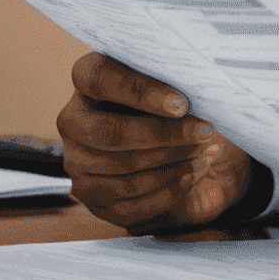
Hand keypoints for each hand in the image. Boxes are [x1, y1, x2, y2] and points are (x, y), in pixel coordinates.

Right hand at [57, 53, 255, 231]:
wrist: (150, 130)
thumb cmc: (160, 93)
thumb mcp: (160, 76)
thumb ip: (169, 76)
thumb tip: (201, 89)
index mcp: (84, 79)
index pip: (100, 79)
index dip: (140, 92)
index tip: (182, 104)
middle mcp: (71, 122)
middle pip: (111, 133)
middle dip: (165, 135)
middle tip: (205, 131)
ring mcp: (76, 163)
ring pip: (123, 172)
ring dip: (173, 162)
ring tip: (207, 150)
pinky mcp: (91, 198)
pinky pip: (130, 203)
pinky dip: (170, 188)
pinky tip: (196, 171)